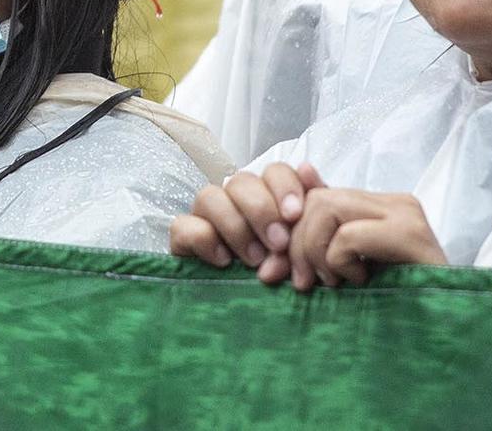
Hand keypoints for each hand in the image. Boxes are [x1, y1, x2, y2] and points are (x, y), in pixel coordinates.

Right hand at [169, 162, 319, 282]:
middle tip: (278, 243)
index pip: (273, 171)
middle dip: (261, 210)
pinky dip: (204, 239)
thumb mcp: (304, 251)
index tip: (294, 215)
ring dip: (235, 226)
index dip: (284, 186)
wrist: (249, 320)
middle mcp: (235, 201)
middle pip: (241, 181)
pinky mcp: (184, 239)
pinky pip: (183, 225)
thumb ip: (307, 215)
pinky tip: (223, 261)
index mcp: (268, 197)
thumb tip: (307, 171)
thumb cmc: (286, 279)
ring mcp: (206, 218)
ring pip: (209, 196)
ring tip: (254, 259)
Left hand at [288, 178, 445, 291]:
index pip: (315, 194)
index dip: (289, 231)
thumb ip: (320, 227)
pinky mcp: (411, 234)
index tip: (281, 270)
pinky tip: (359, 282)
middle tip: (305, 282)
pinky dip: (339, 263)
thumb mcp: (344, 266)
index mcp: (378, 205)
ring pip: (327, 208)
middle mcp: (394, 202)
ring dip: (317, 253)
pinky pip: (348, 236)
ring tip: (336, 282)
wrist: (442, 335)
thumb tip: (299, 170)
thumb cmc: (391, 305)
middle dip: (297, 243)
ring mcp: (405, 214)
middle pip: (317, 198)